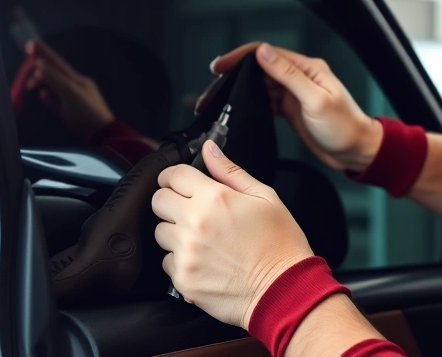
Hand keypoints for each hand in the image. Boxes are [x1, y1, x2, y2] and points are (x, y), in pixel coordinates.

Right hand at [25, 40, 114, 139]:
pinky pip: (54, 99)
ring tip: (30, 84)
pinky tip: (41, 94)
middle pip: (54, 72)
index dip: (44, 52)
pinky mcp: (67, 110)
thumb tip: (38, 66)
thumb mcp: (70, 92)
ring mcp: (70, 97)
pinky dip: (47, 95)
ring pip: (52, 85)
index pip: (57, 62)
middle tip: (26, 63)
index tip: (31, 43)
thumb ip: (54, 79)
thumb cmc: (86, 111)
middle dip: (40, 66)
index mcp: (76, 79)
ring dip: (41, 81)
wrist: (100, 133)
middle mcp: (73, 85)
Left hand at [152, 141, 312, 328]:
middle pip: (158, 200)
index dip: (174, 175)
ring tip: (202, 239)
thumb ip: (230, 171)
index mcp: (214, 198)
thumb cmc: (280, 245)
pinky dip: (181, 260)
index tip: (178, 182)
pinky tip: (204, 260)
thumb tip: (210, 150)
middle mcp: (195, 223)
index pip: (173, 174)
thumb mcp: (264, 197)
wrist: (283, 291)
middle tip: (191, 210)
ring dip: (175, 232)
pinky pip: (167, 261)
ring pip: (160, 232)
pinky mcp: (183, 278)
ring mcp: (186, 252)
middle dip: (171, 201)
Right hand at [198, 43, 381, 172]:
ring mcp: (294, 94)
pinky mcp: (290, 109)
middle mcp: (299, 78)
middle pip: (258, 70)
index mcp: (306, 69)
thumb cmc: (345, 128)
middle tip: (212, 89)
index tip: (220, 66)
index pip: (266, 54)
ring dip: (238, 91)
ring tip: (218, 101)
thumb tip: (264, 54)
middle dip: (233, 77)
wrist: (357, 152)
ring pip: (258, 86)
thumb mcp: (316, 101)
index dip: (240, 57)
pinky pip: (264, 102)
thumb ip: (289, 76)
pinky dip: (249, 105)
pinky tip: (237, 111)